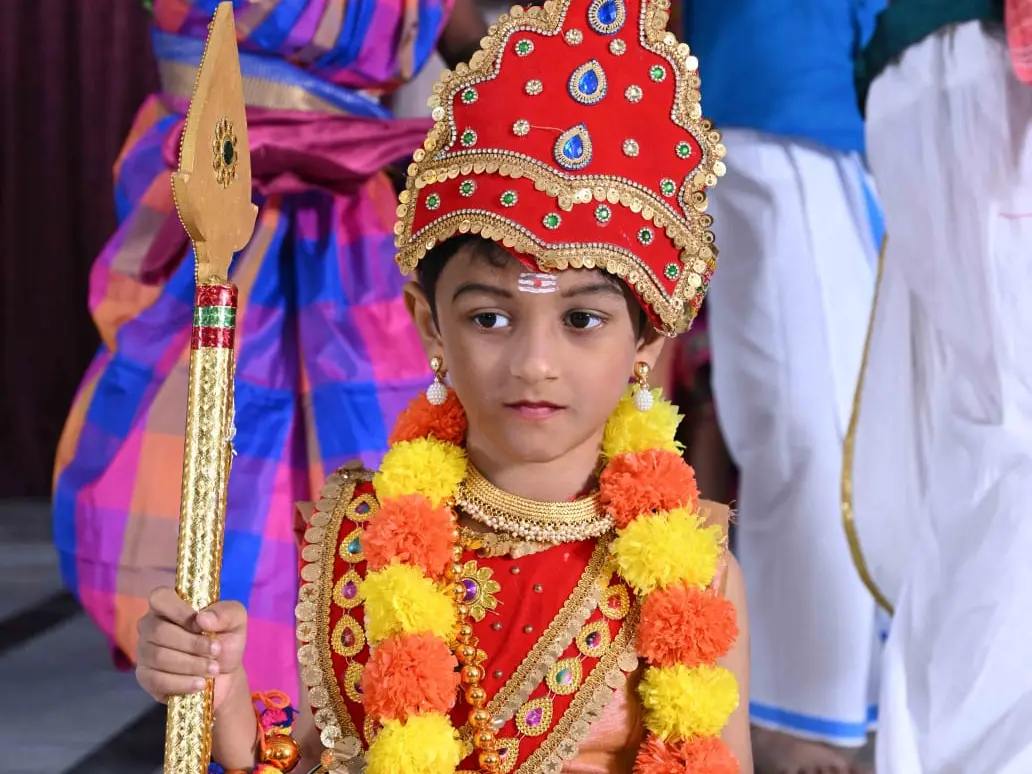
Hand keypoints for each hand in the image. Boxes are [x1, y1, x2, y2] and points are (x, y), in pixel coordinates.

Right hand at [136, 587, 247, 710]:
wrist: (224, 674)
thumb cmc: (225, 640)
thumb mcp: (236, 621)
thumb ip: (226, 613)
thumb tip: (202, 618)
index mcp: (169, 604)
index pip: (160, 598)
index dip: (180, 612)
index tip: (202, 625)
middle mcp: (150, 625)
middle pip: (159, 631)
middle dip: (192, 643)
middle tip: (216, 651)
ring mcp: (144, 651)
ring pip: (159, 656)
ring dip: (191, 664)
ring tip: (213, 669)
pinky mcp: (145, 676)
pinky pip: (157, 680)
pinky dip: (182, 683)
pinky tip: (200, 683)